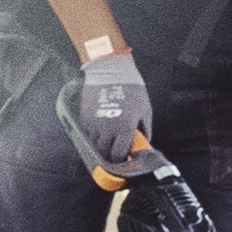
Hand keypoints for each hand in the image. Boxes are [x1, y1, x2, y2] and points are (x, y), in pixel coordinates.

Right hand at [60, 41, 153, 176]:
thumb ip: (146, 129)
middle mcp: (108, 128)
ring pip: (94, 145)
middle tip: (115, 154)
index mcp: (125, 127)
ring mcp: (94, 124)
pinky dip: (93, 136)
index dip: (121, 160)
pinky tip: (100, 132)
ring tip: (108, 143)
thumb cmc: (132, 88)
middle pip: (105, 152)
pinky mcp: (85, 117)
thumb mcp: (145, 108)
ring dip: (101, 147)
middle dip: (110, 155)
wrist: (110, 70)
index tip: (123, 160)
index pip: (119, 154)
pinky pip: (88, 134)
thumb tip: (145, 143)